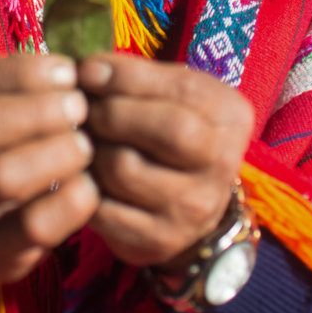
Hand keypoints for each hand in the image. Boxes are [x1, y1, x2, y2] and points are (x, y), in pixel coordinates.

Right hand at [0, 54, 99, 303]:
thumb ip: (19, 86)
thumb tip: (73, 71)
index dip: (25, 71)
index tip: (69, 73)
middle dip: (37, 111)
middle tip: (80, 107)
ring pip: (0, 176)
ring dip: (52, 154)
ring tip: (85, 144)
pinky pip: (29, 226)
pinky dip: (66, 204)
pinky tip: (88, 187)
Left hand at [78, 54, 253, 272]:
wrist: (186, 200)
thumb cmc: (169, 128)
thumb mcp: (168, 91)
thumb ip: (135, 76)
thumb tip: (84, 71)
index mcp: (230, 116)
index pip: (180, 90)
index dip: (125, 77)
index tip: (87, 71)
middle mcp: (222, 165)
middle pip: (166, 130)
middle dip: (111, 112)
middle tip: (83, 108)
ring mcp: (194, 209)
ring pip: (125, 168)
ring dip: (91, 149)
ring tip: (82, 140)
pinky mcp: (159, 241)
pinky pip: (104, 208)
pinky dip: (82, 186)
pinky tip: (81, 172)